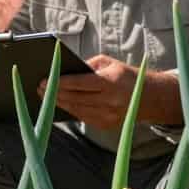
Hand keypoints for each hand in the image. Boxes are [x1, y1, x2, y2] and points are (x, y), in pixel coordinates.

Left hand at [39, 54, 179, 129]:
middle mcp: (110, 101)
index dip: (59, 82)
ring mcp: (109, 116)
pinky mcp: (106, 125)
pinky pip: (82, 117)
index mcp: (111, 82)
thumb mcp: (108, 63)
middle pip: (74, 98)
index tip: (44, 80)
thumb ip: (86, 66)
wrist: (149, 97)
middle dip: (54, 93)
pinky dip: (70, 110)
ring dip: (59, 103)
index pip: (79, 83)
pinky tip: (59, 104)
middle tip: (39, 88)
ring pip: (76, 110)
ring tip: (45, 96)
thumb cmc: (124, 75)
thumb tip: (63, 72)